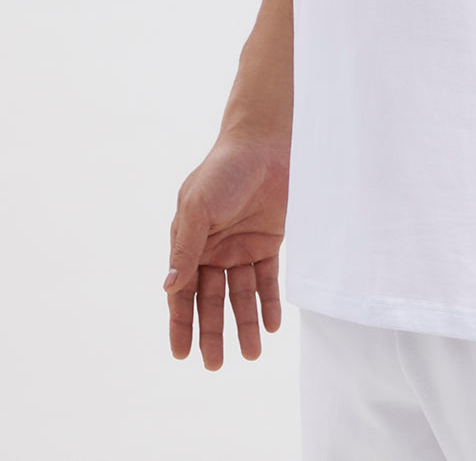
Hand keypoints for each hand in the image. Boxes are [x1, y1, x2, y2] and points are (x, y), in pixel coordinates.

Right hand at [164, 131, 289, 369]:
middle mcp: (214, 248)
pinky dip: (269, 302)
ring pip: (241, 295)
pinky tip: (272, 325)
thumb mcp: (199, 207)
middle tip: (215, 365)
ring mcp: (242, 246)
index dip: (181, 323)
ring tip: (251, 354)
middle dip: (213, 332)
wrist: (267, 144)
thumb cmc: (224, 170)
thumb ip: (186, 247)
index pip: (182, 292)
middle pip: (212, 300)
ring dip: (246, 324)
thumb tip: (168, 287)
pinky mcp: (269, 241)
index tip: (181, 355)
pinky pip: (268, 279)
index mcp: (189, 241)